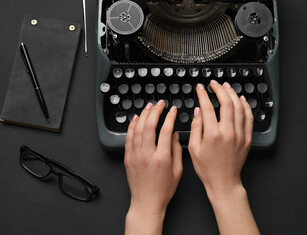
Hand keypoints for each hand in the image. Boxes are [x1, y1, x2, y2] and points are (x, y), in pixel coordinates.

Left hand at [124, 100, 182, 234]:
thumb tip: (174, 135)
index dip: (170, 117)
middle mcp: (147, 155)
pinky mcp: (128, 158)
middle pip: (149, 126)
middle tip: (160, 104)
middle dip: (155, 111)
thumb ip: (176, 151)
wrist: (147, 202)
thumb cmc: (163, 190)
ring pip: (137, 129)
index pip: (166, 131)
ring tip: (149, 107)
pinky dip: (131, 126)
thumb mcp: (177, 171)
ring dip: (143, 115)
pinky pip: (128, 138)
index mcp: (162, 158)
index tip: (172, 110)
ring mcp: (136, 156)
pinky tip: (136, 119)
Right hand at [188, 80, 258, 234]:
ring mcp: (239, 135)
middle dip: (219, 89)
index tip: (200, 88)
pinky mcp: (247, 138)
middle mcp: (228, 132)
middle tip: (214, 83)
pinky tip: (241, 99)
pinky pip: (248, 117)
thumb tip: (198, 111)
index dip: (203, 94)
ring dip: (232, 93)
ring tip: (226, 86)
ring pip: (239, 107)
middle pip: (226, 102)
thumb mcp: (194, 149)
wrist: (224, 182)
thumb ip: (196, 127)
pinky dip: (245, 106)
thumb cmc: (208, 168)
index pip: (208, 107)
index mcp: (213, 135)